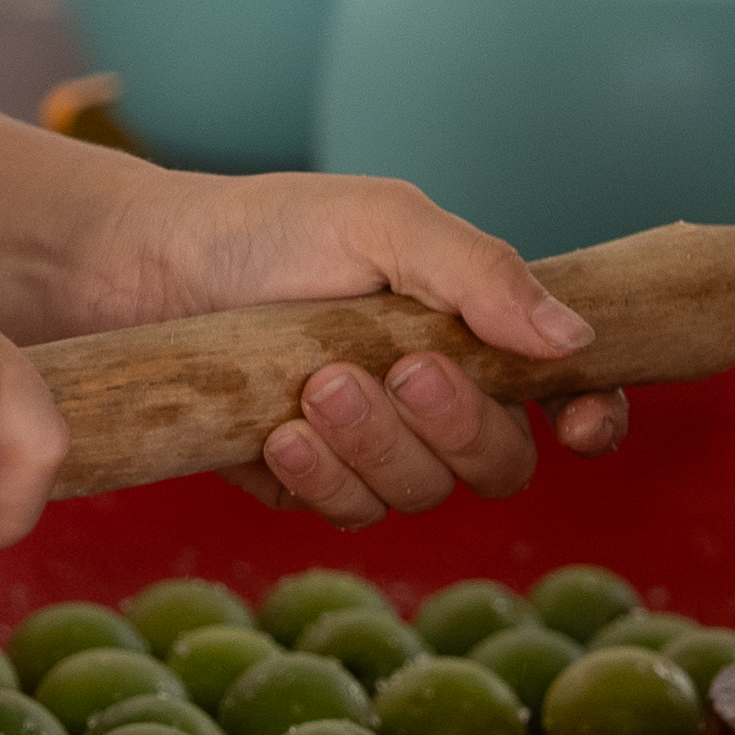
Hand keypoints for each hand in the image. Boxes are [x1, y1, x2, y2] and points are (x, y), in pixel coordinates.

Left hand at [91, 172, 633, 529]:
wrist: (142, 269)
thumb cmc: (266, 229)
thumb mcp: (380, 221)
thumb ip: (479, 272)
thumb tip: (575, 339)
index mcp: (470, 327)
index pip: (566, 390)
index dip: (592, 415)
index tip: (577, 425)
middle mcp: (433, 396)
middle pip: (499, 462)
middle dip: (455, 424)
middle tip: (398, 368)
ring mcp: (373, 447)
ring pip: (422, 494)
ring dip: (377, 445)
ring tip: (317, 385)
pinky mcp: (309, 485)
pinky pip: (346, 514)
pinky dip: (320, 477)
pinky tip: (278, 435)